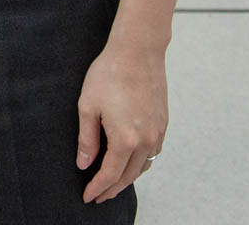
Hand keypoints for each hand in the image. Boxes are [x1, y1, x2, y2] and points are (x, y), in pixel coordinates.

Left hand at [75, 39, 166, 203]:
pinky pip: (154, 152)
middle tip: (99, 196)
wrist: (138, 51)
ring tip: (114, 182)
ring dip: (128, 177)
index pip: (110, 175)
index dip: (98, 188)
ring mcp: (158, 132)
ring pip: (144, 166)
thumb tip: (84, 164)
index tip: (88, 197)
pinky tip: (132, 160)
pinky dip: (142, 162)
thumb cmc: (109, 74)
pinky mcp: (164, 122)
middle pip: (129, 176)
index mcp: (125, 140)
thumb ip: (87, 139)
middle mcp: (146, 141)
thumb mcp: (88, 106)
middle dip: (113, 189)